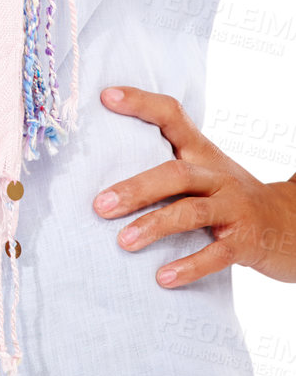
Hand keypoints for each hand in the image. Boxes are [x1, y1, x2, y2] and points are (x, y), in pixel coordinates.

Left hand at [93, 85, 295, 286]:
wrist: (292, 225)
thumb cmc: (232, 199)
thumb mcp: (207, 173)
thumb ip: (168, 169)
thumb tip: (108, 180)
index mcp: (203, 153)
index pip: (172, 115)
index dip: (140, 103)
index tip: (105, 97)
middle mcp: (219, 175)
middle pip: (175, 172)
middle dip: (135, 188)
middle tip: (99, 205)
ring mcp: (235, 208)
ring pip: (192, 212)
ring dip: (154, 226)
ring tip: (122, 242)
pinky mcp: (247, 242)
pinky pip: (216, 255)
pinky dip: (189, 266)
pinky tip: (163, 278)